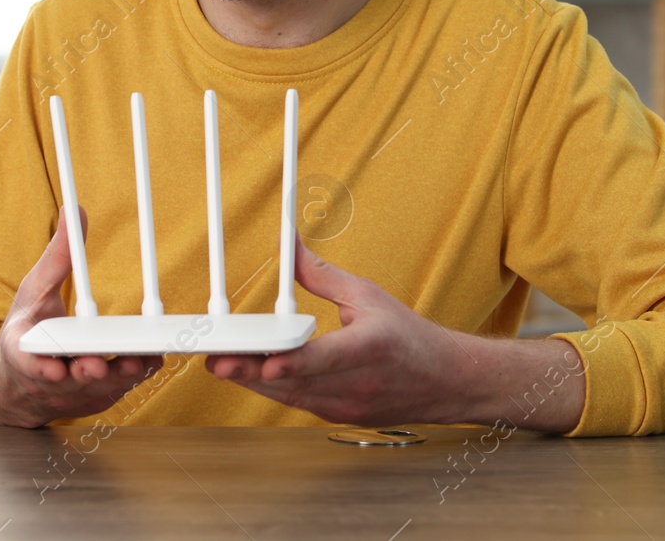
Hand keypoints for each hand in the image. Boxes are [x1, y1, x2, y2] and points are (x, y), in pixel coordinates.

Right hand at [0, 207, 163, 427]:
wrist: (19, 381)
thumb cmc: (28, 328)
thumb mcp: (34, 289)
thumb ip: (57, 256)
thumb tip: (75, 212)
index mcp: (26, 351)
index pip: (31, 363)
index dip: (43, 369)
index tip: (54, 368)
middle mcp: (48, 379)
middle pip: (70, 379)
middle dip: (87, 373)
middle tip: (100, 363)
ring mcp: (72, 394)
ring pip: (97, 390)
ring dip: (116, 379)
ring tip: (136, 363)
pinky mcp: (94, 401)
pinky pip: (115, 393)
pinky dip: (129, 380)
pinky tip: (147, 363)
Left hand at [202, 240, 464, 425]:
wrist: (447, 381)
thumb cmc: (409, 336)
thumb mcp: (368, 295)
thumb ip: (321, 274)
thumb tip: (288, 246)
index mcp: (369, 347)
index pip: (324, 358)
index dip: (292, 363)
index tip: (265, 363)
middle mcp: (358, 382)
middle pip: (297, 382)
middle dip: (252, 372)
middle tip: (216, 361)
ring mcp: (349, 406)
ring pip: (292, 397)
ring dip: (255, 383)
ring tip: (221, 365)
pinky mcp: (342, 417)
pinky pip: (300, 404)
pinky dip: (275, 390)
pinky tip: (250, 376)